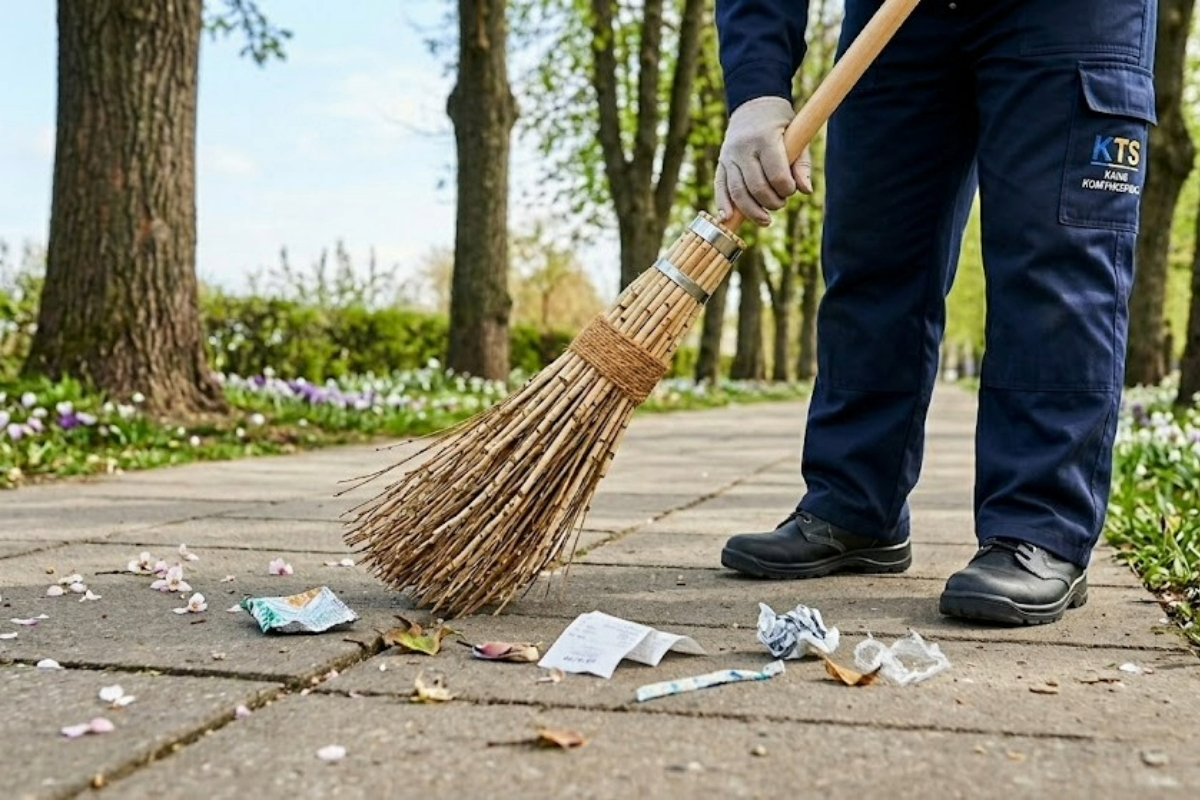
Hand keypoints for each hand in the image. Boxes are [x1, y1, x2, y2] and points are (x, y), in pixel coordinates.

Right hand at [715, 96, 812, 226]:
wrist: (754, 105)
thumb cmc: (781, 124)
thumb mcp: (798, 136)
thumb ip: (802, 164)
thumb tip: (805, 191)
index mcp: (765, 139)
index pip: (776, 175)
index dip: (786, 189)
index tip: (791, 190)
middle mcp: (743, 148)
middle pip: (756, 187)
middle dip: (771, 202)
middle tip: (780, 203)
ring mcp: (729, 156)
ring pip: (737, 192)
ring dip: (752, 211)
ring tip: (765, 220)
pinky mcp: (721, 162)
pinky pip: (720, 187)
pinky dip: (723, 204)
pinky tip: (727, 218)